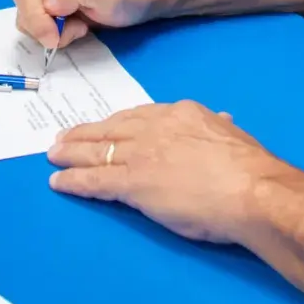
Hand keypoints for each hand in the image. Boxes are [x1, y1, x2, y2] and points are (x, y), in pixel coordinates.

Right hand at [11, 0, 154, 49]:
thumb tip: (47, 3)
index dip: (36, 18)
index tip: (56, 37)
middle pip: (22, 6)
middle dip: (45, 26)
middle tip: (77, 29)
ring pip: (26, 18)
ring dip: (51, 32)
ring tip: (80, 26)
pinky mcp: (47, 4)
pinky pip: (36, 25)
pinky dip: (54, 33)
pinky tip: (76, 26)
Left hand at [47, 102, 299, 244]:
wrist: (250, 189)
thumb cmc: (249, 168)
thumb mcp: (232, 135)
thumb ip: (220, 127)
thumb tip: (224, 119)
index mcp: (181, 113)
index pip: (138, 116)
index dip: (116, 122)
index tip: (105, 126)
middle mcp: (155, 128)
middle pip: (110, 128)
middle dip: (84, 133)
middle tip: (63, 137)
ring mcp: (142, 155)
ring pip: (97, 151)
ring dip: (71, 153)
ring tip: (53, 156)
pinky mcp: (133, 183)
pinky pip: (94, 180)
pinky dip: (73, 180)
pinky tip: (58, 182)